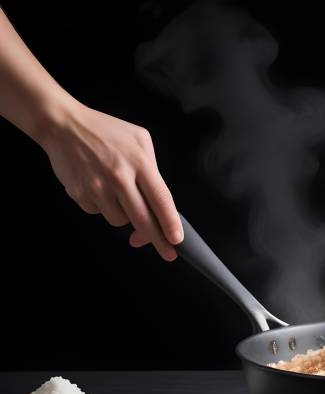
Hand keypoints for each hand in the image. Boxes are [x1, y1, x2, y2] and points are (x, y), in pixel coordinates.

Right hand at [39, 101, 182, 260]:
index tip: (177, 240)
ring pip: (120, 221)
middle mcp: (120, 177)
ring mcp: (98, 187)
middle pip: (143, 219)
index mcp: (139, 162)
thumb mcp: (139, 140)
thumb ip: (152, 169)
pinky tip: (98, 186)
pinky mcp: (80, 195)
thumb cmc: (105, 131)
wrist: (63, 125)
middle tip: (169, 254)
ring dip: (124, 214)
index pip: (161, 199)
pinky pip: (99, 213)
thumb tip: (160, 202)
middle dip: (158, 240)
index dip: (171, 223)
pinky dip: (103, 206)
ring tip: (116, 190)